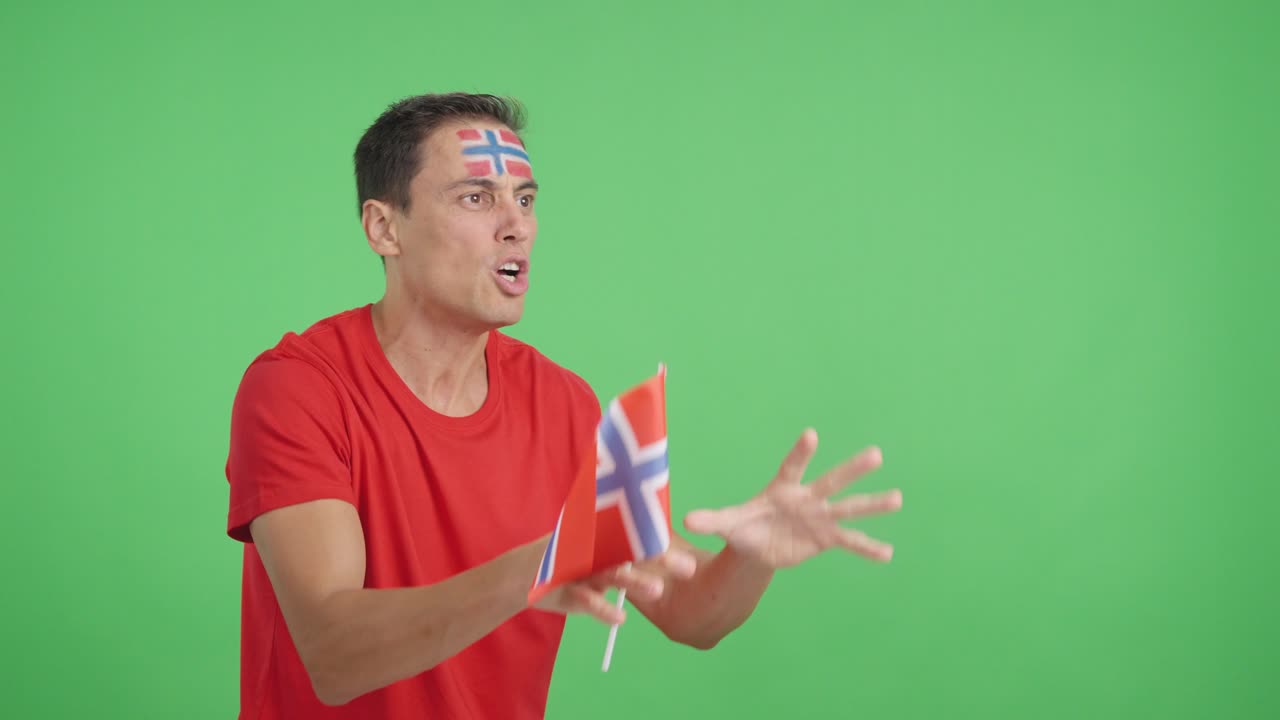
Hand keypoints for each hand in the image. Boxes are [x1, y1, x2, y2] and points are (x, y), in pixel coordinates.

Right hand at [532, 548, 696, 624]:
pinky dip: (602, 609)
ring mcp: (577, 566)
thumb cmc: (565, 563)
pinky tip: (621, 620)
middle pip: (631, 549)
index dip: (665, 539)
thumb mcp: (593, 553)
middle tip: (689, 567)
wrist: (516, 576)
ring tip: (658, 590)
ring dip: (634, 582)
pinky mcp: (562, 587)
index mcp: (603, 537)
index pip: (638, 533)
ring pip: (611, 573)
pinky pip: (585, 599)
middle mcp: (592, 547)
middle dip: (660, 558)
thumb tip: (661, 544)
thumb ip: (622, 549)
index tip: (693, 548)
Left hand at [683, 429, 901, 568]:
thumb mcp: (727, 525)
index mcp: (782, 490)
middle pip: (831, 481)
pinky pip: (850, 543)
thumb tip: (686, 521)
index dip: (801, 452)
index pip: (792, 467)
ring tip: (898, 498)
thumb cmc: (744, 527)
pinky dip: (868, 548)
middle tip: (875, 454)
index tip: (811, 434)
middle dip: (852, 469)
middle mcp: (806, 500)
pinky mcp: (825, 539)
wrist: (758, 545)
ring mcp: (819, 518)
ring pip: (849, 508)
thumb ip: (711, 521)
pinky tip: (888, 553)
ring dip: (873, 504)